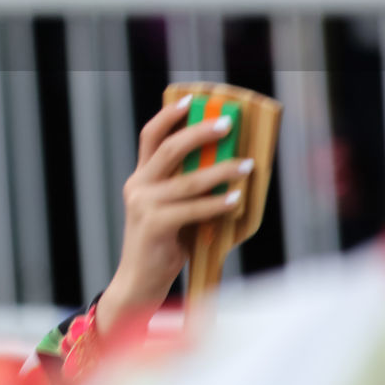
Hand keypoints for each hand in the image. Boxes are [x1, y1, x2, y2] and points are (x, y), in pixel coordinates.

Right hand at [96, 95, 252, 336]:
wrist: (138, 283)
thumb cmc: (162, 246)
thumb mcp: (171, 210)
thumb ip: (186, 190)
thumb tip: (224, 167)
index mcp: (140, 179)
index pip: (149, 137)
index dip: (168, 116)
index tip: (191, 101)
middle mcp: (138, 186)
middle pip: (168, 149)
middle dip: (201, 133)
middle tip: (228, 126)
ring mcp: (143, 206)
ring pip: (187, 180)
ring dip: (221, 170)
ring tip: (246, 165)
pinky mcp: (154, 226)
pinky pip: (192, 209)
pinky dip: (217, 203)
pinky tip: (236, 200)